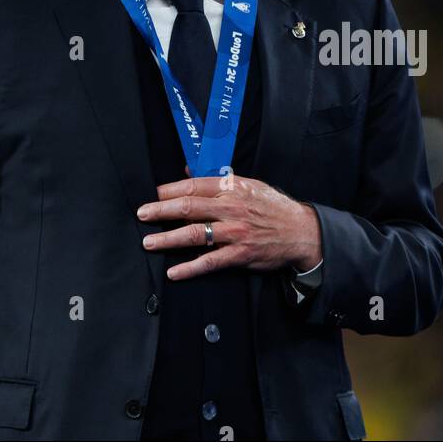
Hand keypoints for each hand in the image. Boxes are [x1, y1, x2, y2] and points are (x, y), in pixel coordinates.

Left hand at [136, 172, 321, 279]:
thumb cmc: (271, 206)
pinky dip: (190, 267)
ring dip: (168, 239)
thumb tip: (188, 170)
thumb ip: (217, 179)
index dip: (170, 190)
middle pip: (189, 207)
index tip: (153, 194)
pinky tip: (175, 271)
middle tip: (142, 214)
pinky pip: (211, 261)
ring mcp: (235, 232)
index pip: (193, 185)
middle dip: (161, 211)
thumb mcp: (247, 184)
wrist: (300, 231)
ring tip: (150, 242)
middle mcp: (231, 208)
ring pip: (195, 234)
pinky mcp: (241, 254)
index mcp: (231, 187)